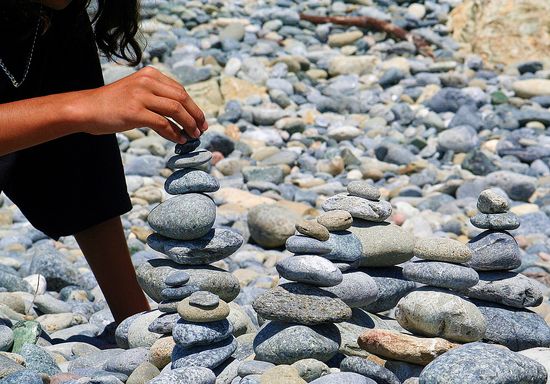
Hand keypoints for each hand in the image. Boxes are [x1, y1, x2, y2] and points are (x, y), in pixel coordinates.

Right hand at [76, 66, 206, 142]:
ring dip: (188, 125)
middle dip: (195, 115)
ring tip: (193, 136)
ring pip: (175, 110)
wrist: (85, 109)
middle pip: (182, 98)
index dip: (193, 106)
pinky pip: (163, 123)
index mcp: (150, 74)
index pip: (179, 90)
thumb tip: (180, 114)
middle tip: (202, 129)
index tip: (201, 119)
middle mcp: (147, 81)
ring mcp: (140, 95)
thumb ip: (156, 96)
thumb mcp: (136, 92)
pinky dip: (174, 133)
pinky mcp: (135, 112)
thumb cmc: (111, 104)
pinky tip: (178, 140)